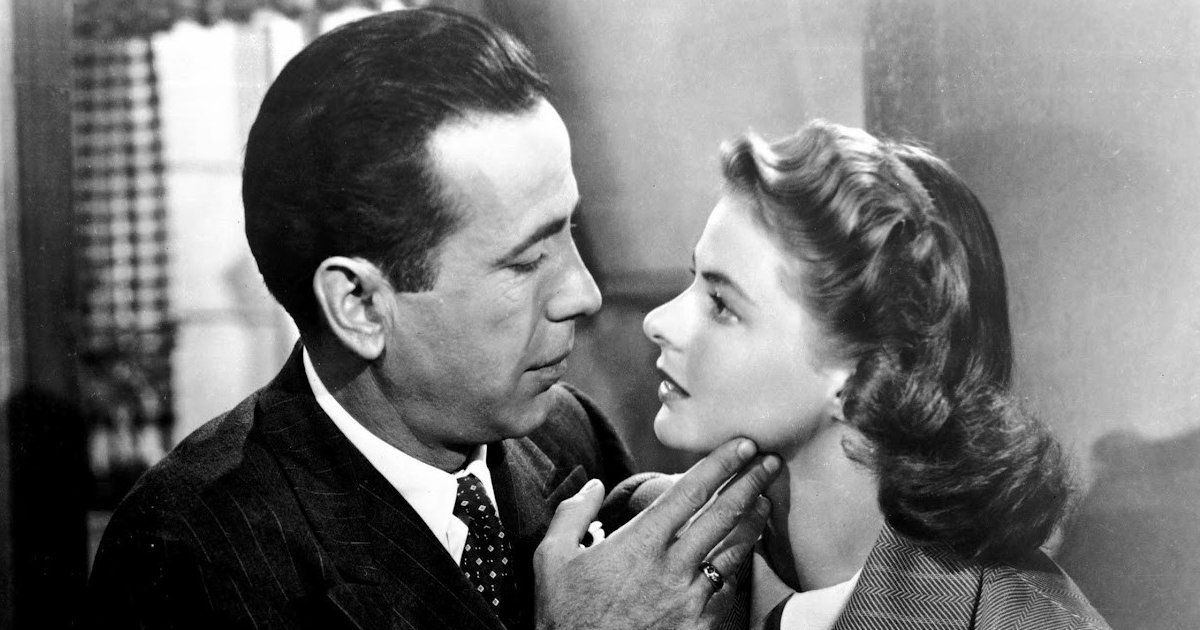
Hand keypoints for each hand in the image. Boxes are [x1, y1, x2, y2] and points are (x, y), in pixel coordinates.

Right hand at [534, 438, 781, 629]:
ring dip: (754, 522)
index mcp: (640, 544)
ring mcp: (690, 599)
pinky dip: (737, 565)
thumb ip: (572, 515)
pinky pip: (726, 589)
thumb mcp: (552, 558)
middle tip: (769, 461)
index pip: (690, 492)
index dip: (720, 464)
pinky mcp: (699, 626)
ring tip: (766, 500)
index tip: (741, 444)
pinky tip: (743, 553)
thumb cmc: (565, 614)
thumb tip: (592, 485)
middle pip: (724, 515)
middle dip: (750, 482)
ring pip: (734, 551)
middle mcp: (672, 568)